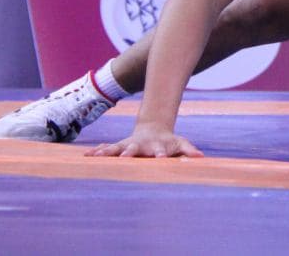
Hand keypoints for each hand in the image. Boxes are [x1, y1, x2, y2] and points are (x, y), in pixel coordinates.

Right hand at [85, 122, 203, 157]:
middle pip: (134, 148)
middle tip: (125, 157)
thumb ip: (189, 150)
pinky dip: (98, 152)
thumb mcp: (180, 143)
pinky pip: (107, 149)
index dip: (160, 154)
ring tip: (96, 155)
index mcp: (156, 146)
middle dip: (129, 153)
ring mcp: (128, 145)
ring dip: (108, 152)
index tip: (160, 158)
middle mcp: (141, 145)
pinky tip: (86, 156)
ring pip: (116, 148)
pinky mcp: (119, 147)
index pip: (159, 151)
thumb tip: (201, 157)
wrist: (154, 129)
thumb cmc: (168, 141)